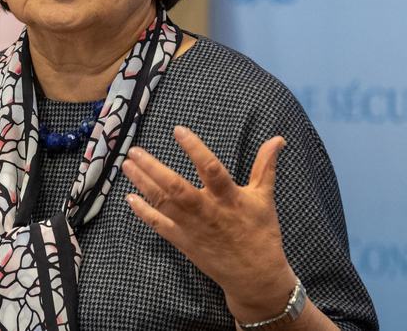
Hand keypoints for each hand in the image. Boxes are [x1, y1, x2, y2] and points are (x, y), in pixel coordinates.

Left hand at [122, 126, 297, 322]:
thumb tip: (278, 139)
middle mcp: (208, 212)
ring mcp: (192, 228)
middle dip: (153, 168)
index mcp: (229, 198)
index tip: (178, 130)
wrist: (255, 277)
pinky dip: (143, 212)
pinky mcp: (183, 242)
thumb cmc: (261, 233)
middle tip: (134, 149)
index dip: (194, 149)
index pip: (210, 168)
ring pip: (163, 203)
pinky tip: (130, 198)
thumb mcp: (264, 198)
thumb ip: (266, 166)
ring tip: (127, 164)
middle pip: (176, 188)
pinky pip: (159, 226)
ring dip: (143, 183)